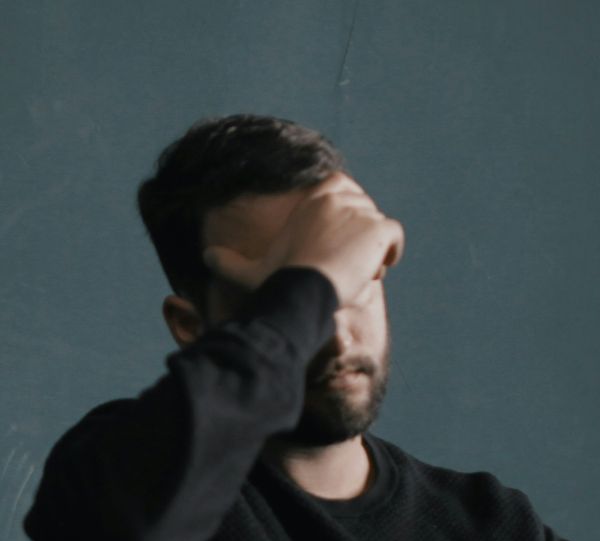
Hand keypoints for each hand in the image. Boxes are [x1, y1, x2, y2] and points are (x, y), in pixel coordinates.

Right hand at [202, 171, 404, 307]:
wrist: (303, 289)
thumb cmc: (278, 280)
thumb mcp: (251, 270)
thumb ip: (229, 262)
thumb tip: (205, 257)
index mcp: (314, 196)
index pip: (343, 193)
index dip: (343, 219)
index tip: (336, 245)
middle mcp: (339, 195)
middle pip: (363, 212)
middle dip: (358, 237)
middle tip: (344, 266)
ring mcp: (361, 210)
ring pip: (378, 228)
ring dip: (371, 251)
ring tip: (355, 274)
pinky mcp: (379, 228)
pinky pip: (394, 237)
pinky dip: (390, 253)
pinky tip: (375, 270)